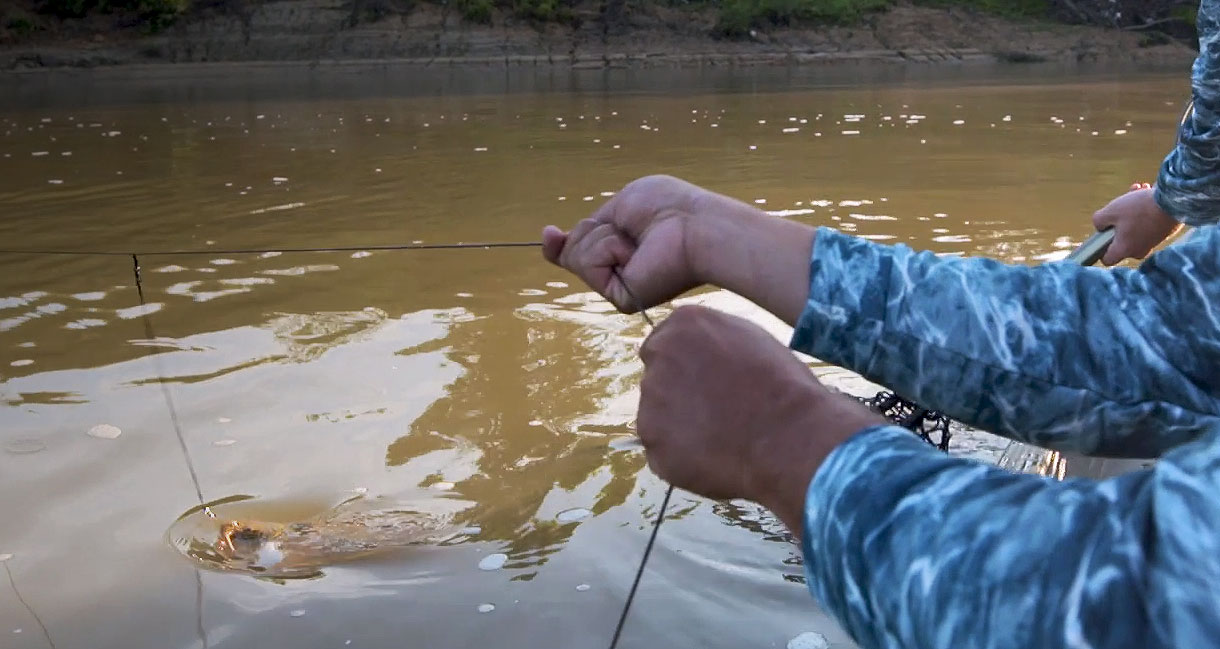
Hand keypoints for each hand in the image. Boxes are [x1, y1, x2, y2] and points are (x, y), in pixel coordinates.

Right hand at [541, 175, 710, 312]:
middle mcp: (619, 269)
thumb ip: (589, 225)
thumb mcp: (620, 205)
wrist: (694, 226)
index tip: (549, 233)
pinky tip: (633, 253)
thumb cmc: (668, 207)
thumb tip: (551, 237)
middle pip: (574, 250)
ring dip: (604, 237)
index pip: (580, 250)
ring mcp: (619, 285)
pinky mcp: (621, 298)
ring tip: (638, 242)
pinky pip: (588, 264)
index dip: (560, 244)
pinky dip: (607, 249)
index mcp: (622, 247)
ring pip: (577, 255)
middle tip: (632, 229)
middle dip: (593, 230)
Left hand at [636, 305, 884, 535]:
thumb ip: (710, 339)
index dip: (686, 366)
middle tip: (715, 411)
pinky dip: (681, 457)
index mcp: (682, 325)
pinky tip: (714, 457)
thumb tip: (697, 352)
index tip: (707, 382)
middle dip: (678, 393)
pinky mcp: (653, 447)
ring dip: (678, 426)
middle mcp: (658, 358)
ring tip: (720, 437)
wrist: (788, 437)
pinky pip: (663, 452)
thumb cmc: (781, 385)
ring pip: (656, 417)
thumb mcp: (750, 338)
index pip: (664, 343)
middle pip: (656, 378)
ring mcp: (650, 405)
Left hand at [1092, 183, 1181, 265]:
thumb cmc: (1139, 208)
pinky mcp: (1162, 232)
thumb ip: (1098, 221)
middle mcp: (1138, 250)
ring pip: (1134, 225)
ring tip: (1137, 189)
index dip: (1100, 249)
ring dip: (1132, 208)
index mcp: (1124, 250)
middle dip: (1118, 218)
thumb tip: (1100, 226)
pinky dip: (1144, 208)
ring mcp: (1152, 242)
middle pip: (1120, 238)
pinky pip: (1147, 222)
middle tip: (1120, 203)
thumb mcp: (1110, 211)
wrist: (1174, 201)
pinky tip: (1146, 190)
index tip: (1101, 234)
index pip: (1107, 259)